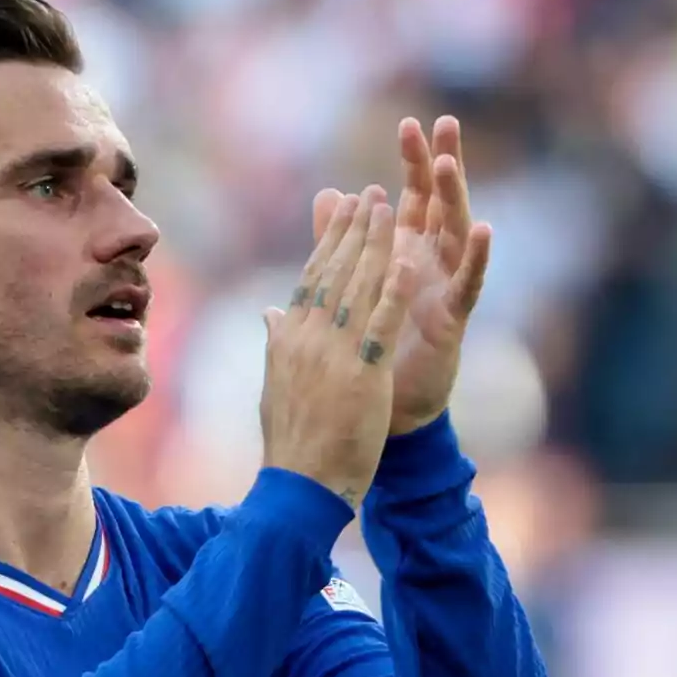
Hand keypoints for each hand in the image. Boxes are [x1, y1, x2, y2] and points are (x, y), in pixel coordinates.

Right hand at [261, 186, 415, 506]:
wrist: (300, 483)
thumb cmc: (291, 440)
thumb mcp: (277, 383)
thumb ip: (276, 342)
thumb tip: (270, 311)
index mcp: (288, 339)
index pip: (310, 278)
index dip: (329, 240)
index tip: (341, 209)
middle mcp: (307, 339)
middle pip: (333, 272)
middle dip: (354, 229)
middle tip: (370, 193)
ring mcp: (333, 354)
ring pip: (357, 287)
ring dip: (375, 244)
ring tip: (388, 207)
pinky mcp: (362, 374)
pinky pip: (380, 323)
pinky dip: (393, 289)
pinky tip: (407, 259)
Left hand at [314, 117, 491, 435]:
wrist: (382, 407)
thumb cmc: (373, 344)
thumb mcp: (355, 284)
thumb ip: (342, 240)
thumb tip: (327, 193)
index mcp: (405, 254)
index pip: (412, 198)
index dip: (411, 163)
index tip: (408, 123)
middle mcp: (429, 264)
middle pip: (438, 204)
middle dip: (440, 164)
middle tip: (442, 122)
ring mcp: (444, 288)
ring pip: (454, 234)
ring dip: (453, 198)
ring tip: (447, 163)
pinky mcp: (453, 318)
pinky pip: (468, 283)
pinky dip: (474, 256)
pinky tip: (481, 228)